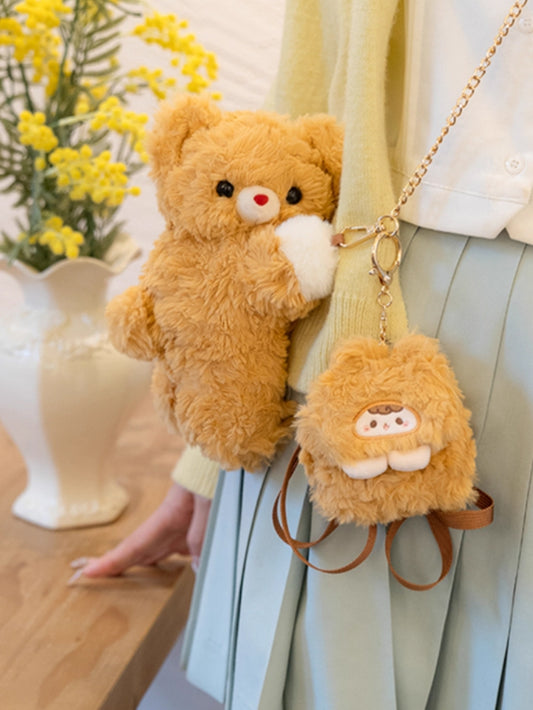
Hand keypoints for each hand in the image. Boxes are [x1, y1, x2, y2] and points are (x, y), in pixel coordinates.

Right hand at [76, 482, 210, 577]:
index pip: (136, 543)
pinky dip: (174, 558)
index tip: (89, 571)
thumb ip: (200, 533)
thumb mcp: (209, 502)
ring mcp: (184, 521)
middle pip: (143, 548)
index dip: (113, 560)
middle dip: (120, 564)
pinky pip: (182, 545)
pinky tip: (180, 569)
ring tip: (127, 581)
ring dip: (144, 564)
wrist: (225, 454)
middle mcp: (172, 519)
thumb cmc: (215, 473)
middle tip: (93, 578)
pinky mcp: (199, 521)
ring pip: (161, 548)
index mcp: (169, 514)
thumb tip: (195, 566)